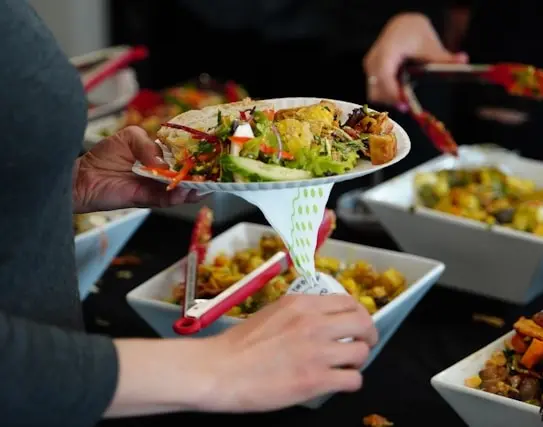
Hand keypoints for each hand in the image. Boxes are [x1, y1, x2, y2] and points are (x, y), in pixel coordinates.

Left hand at [73, 126, 200, 212]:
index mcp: (158, 157)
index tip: (209, 155)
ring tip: (204, 186)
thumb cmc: (104, 156)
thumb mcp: (129, 137)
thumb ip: (147, 144)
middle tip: (214, 174)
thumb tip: (161, 162)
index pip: (181, 156)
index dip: (195, 156)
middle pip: (185, 175)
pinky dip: (176, 197)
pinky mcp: (146, 199)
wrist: (83, 178)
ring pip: (179, 190)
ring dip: (193, 189)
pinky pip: (165, 199)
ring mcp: (155, 187)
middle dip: (200, 176)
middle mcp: (160, 173)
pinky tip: (185, 192)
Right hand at [193, 294, 377, 411]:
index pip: (348, 301)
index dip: (358, 314)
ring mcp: (317, 352)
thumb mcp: (272, 313)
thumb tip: (322, 319)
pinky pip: (353, 380)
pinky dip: (350, 382)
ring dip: (358, 361)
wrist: (220, 369)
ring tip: (346, 366)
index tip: (356, 324)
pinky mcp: (316, 380)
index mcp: (301, 304)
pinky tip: (338, 383)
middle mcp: (314, 323)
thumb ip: (300, 313)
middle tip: (362, 345)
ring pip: (361, 352)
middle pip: (363, 323)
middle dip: (368, 335)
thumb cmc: (239, 344)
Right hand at [363, 12, 468, 105]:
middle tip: (409, 107)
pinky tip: (401, 94)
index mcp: (387, 50)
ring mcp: (370, 67)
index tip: (405, 104)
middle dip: (391, 100)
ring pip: (375, 93)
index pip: (383, 75)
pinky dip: (388, 95)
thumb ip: (443, 58)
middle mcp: (374, 60)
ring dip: (390, 99)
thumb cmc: (413, 33)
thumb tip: (462, 60)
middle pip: (377, 89)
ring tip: (406, 100)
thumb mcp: (430, 45)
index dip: (392, 92)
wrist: (402, 26)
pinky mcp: (371, 74)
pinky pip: (376, 90)